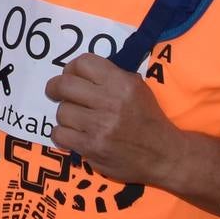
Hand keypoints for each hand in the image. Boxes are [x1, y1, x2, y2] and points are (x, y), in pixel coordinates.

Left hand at [46, 53, 177, 187]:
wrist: (164, 155)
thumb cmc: (148, 119)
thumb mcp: (137, 88)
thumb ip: (111, 77)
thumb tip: (79, 71)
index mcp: (122, 83)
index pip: (83, 63)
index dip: (71, 68)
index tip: (70, 76)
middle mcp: (110, 102)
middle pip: (65, 85)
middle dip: (55, 88)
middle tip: (55, 92)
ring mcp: (100, 126)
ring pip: (62, 111)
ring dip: (65, 115)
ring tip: (75, 120)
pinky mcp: (93, 148)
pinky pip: (60, 134)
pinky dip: (62, 135)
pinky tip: (72, 135)